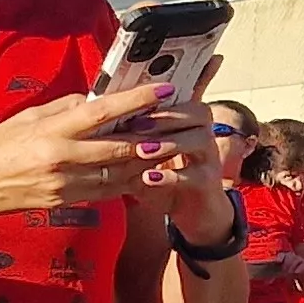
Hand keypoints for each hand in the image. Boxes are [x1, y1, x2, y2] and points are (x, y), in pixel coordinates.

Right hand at [0, 78, 185, 250]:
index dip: (137, 101)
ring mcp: (64, 183)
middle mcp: (61, 159)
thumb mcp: (25, 118)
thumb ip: (64, 108)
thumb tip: (96, 99)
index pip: (103, 112)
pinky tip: (144, 171)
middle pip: (121, 147)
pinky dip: (128, 180)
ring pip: (120, 172)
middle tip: (178, 124)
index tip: (164, 91)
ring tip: (169, 147)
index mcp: (51, 132)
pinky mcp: (65, 200)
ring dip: (148, 161)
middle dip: (154, 136)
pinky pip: (106, 190)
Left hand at [134, 70, 228, 216]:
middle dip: (165, 117)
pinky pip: (195, 175)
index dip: (165, 92)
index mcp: (187, 121)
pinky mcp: (208, 182)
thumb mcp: (143, 152)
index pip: (185, 95)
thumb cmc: (161, 174)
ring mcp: (208, 157)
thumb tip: (95, 110)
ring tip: (142, 150)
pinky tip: (148, 178)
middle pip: (196, 112)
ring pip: (199, 139)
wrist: (190, 210)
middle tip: (136, 124)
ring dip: (170, 143)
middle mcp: (203, 133)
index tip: (138, 95)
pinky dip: (170, 176)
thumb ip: (129, 133)